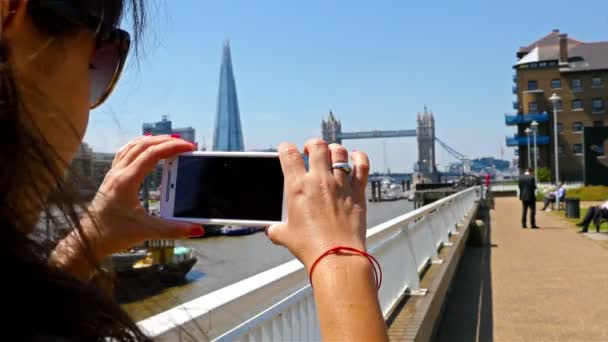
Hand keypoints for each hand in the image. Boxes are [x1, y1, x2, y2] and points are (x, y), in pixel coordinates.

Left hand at [51, 135, 202, 278]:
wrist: (87, 240)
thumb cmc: (112, 234)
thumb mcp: (146, 231)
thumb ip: (173, 229)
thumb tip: (197, 230)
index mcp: (126, 181)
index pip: (152, 154)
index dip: (172, 147)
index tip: (188, 147)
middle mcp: (118, 173)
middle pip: (143, 145)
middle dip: (165, 140)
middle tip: (184, 143)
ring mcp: (113, 174)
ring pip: (132, 146)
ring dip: (152, 140)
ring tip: (169, 142)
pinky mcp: (111, 179)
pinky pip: (125, 153)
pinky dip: (139, 146)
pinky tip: (146, 150)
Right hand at [266, 139, 369, 269]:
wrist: (336, 257)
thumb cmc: (311, 247)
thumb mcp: (285, 236)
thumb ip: (276, 228)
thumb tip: (272, 230)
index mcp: (298, 187)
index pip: (289, 154)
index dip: (286, 148)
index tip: (287, 150)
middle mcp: (319, 180)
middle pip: (316, 146)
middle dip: (312, 144)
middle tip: (310, 151)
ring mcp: (340, 184)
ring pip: (339, 152)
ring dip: (333, 150)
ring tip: (330, 155)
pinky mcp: (358, 191)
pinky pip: (362, 165)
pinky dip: (359, 157)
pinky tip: (355, 157)